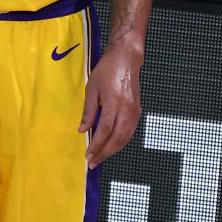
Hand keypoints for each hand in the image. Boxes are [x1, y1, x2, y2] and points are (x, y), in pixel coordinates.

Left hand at [80, 42, 142, 168]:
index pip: (104, 131)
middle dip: (105, 153)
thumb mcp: (91, 88)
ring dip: (113, 150)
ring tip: (101, 157)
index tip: (88, 156)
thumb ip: (88, 111)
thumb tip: (83, 130)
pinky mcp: (138, 111)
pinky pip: (130, 131)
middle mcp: (127, 110)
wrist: (127, 59)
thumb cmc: (107, 70)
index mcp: (114, 103)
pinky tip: (112, 145)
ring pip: (126, 137)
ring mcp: (135, 111)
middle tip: (93, 162)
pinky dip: (121, 141)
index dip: (96, 146)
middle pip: (117, 138)